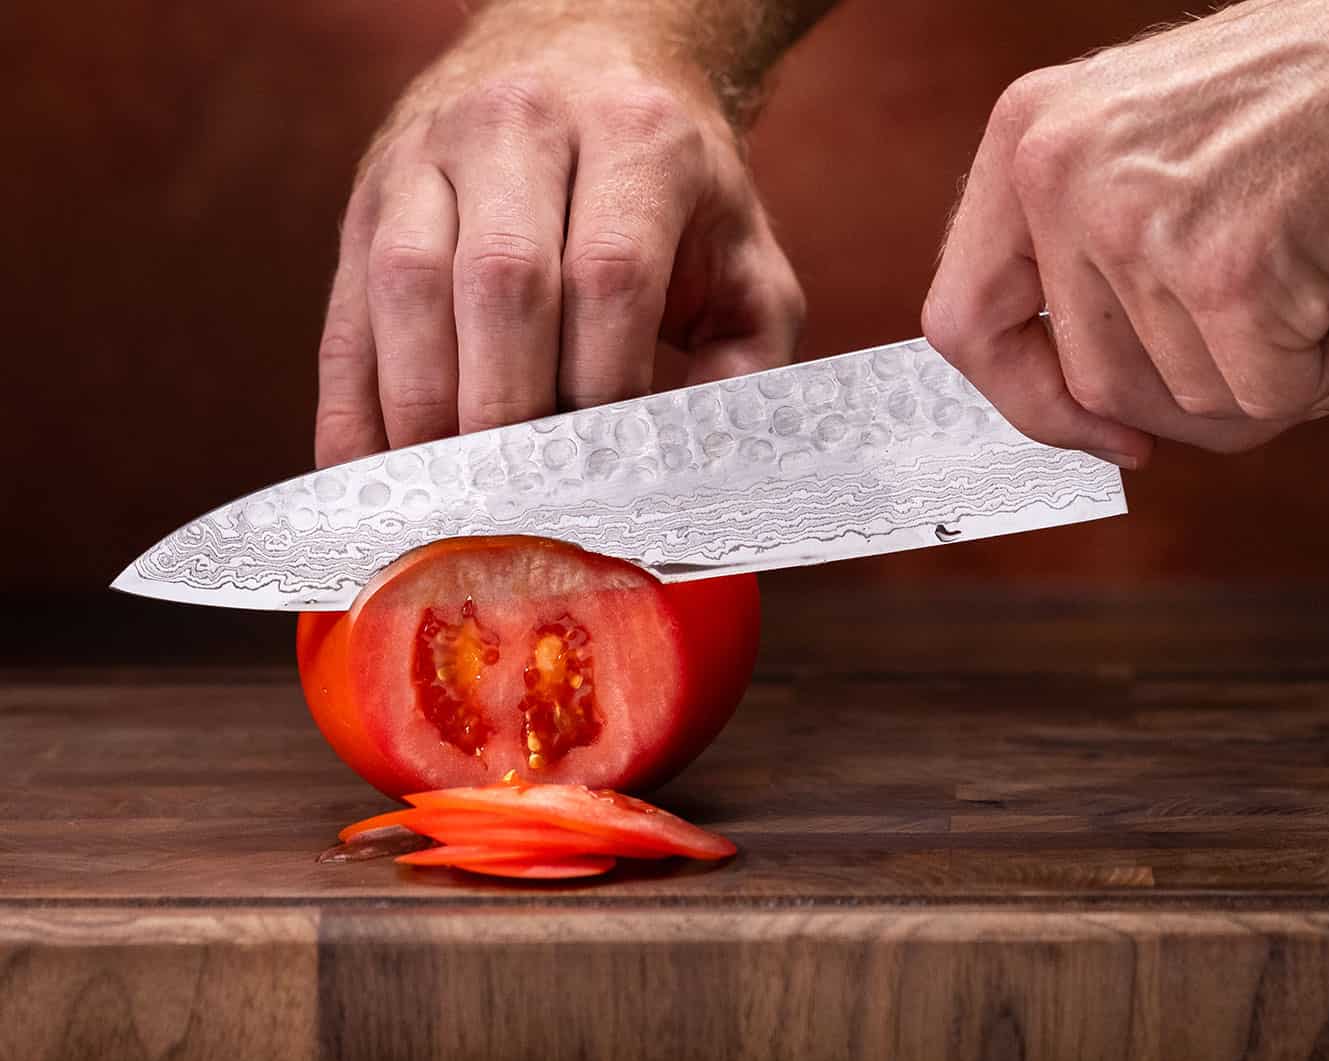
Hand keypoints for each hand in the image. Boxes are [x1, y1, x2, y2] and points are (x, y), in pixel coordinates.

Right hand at [315, 10, 804, 466]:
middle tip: (528, 499)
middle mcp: (521, 126)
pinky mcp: (367, 197)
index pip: (608, 273)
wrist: (587, 57)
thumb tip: (695, 464)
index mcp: (635, 137)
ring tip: (458, 495)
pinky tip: (378, 476)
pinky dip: (354, 407)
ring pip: (409, 286)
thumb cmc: (676, 189)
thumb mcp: (745, 258)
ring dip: (427, 410)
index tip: (608, 467)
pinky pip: (346, 314)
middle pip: (502, 280)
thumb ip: (747, 361)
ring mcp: (429, 155)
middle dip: (512, 409)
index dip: (603, 386)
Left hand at [923, 0, 1328, 466]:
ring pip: (1184, 401)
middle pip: (1094, 384)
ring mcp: (1140, 222)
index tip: (1104, 431)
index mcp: (1030, 138)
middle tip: (1281, 350)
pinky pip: (1267, 398)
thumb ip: (1107, 273)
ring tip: (1324, 282)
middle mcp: (1063, 173)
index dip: (1029, 400)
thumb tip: (1110, 429)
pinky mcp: (1228, 273)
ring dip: (1273, 378)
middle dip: (1193, 398)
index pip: (965, 321)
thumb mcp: (1162, 151)